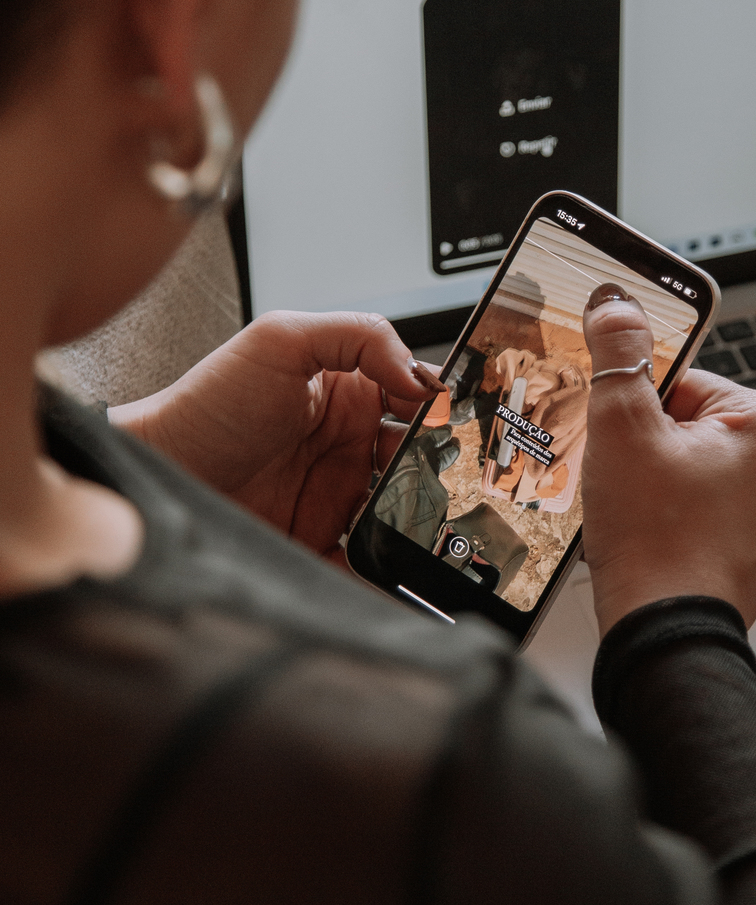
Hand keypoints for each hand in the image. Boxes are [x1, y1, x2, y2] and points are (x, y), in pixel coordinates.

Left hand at [109, 310, 441, 559]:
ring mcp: (336, 495)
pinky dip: (383, 569)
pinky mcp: (319, 541)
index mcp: (347, 393)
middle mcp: (347, 444)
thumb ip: (357, 336)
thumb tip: (419, 375)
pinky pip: (367, 561)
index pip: (414, 396)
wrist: (157, 476)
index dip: (439, 408)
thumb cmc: (206, 408)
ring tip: (416, 517)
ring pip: (401, 510)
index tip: (449, 421)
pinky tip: (388, 563)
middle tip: (438, 474)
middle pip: (418, 458)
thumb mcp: (279, 340)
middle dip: (437, 467)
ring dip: (416, 517)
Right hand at [581, 289, 755, 636]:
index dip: (639, 411)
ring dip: (661, 484)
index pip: (686, 382)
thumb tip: (616, 304)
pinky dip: (678, 519)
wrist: (668, 633)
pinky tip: (656, 539)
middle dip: (651, 450)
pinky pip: (709, 510)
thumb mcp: (623, 428)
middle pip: (692, 426)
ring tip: (642, 515)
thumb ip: (621, 357)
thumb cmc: (655, 539)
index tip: (621, 440)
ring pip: (697, 470)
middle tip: (629, 484)